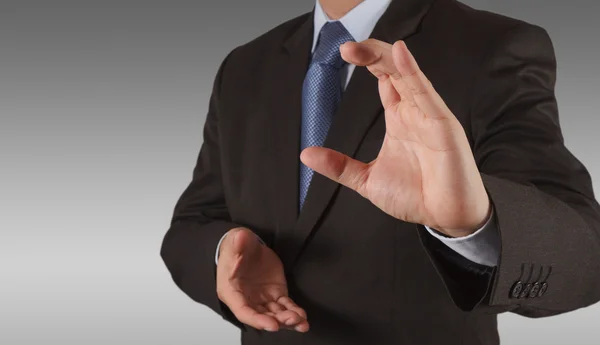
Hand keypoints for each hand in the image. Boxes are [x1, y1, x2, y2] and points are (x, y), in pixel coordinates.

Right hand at [216, 227, 308, 331]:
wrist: (247, 245)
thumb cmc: (236, 246)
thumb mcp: (235, 241)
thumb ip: (237, 242)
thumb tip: (240, 238)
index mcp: (232, 291)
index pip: (244, 311)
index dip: (257, 320)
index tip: (272, 324)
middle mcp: (247, 299)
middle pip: (262, 316)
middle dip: (278, 321)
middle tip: (293, 320)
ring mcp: (262, 298)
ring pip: (276, 314)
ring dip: (288, 319)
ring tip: (301, 322)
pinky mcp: (276, 293)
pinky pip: (286, 306)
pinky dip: (294, 311)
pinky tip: (302, 316)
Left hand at [300, 40, 490, 236]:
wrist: (445, 218)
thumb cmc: (416, 196)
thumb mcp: (367, 180)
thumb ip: (339, 166)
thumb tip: (306, 155)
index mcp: (398, 118)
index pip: (383, 78)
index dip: (367, 61)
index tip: (343, 52)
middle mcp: (414, 111)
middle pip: (393, 70)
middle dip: (371, 54)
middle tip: (345, 47)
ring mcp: (428, 115)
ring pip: (407, 75)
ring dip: (384, 58)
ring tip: (360, 48)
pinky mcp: (442, 125)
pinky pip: (426, 93)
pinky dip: (412, 72)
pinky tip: (400, 55)